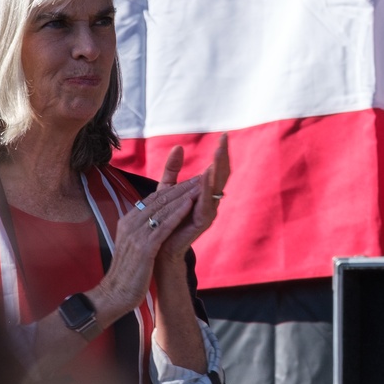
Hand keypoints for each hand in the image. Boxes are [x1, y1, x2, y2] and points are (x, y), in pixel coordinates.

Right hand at [89, 177, 200, 314]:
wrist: (114, 294)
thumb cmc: (128, 271)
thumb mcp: (134, 245)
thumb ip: (142, 230)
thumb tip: (154, 219)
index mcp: (128, 221)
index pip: (153, 199)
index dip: (173, 188)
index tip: (191, 180)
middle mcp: (130, 223)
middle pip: (159, 200)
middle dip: (182, 187)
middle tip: (201, 177)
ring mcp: (135, 235)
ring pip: (162, 209)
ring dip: (183, 196)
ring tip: (200, 185)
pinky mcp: (143, 248)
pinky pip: (163, 226)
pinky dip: (177, 213)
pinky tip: (190, 204)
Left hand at [155, 134, 230, 264]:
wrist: (159, 248)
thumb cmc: (165, 220)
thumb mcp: (167, 189)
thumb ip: (172, 170)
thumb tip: (179, 147)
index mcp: (204, 193)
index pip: (216, 169)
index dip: (221, 153)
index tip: (223, 135)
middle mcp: (210, 202)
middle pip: (221, 175)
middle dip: (223, 156)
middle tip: (224, 139)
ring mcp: (208, 212)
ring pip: (216, 187)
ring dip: (218, 169)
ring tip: (219, 152)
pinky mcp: (201, 223)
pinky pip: (205, 203)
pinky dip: (205, 188)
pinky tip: (205, 175)